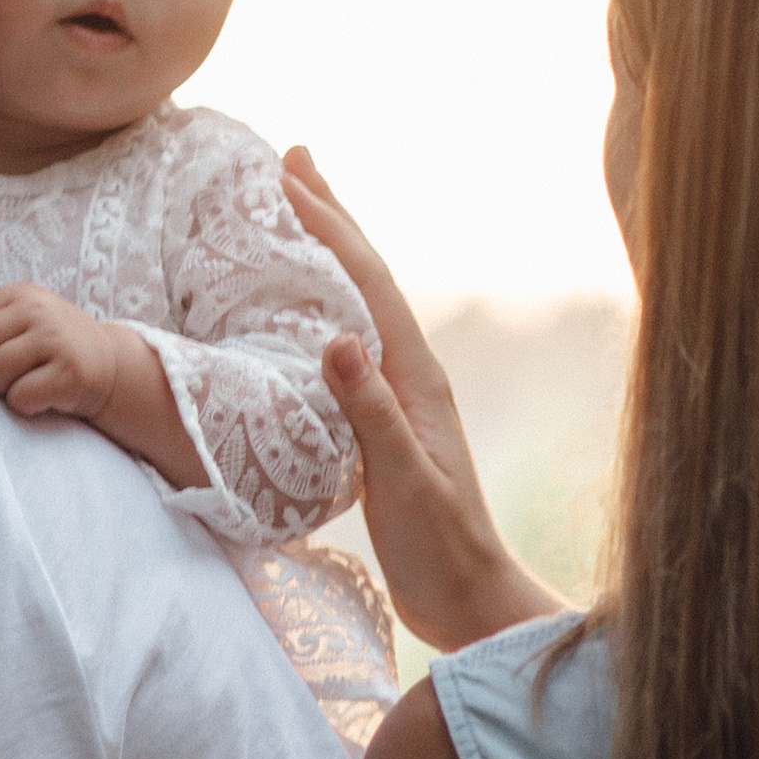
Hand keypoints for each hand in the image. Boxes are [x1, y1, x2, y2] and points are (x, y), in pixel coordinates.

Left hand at [0, 281, 120, 421]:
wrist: (111, 367)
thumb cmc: (55, 347)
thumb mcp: (25, 318)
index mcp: (20, 294)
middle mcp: (38, 310)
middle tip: (2, 377)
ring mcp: (55, 339)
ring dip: (3, 389)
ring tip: (23, 385)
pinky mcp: (70, 373)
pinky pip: (20, 397)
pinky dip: (24, 405)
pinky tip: (41, 397)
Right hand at [281, 149, 562, 652]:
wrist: (469, 600)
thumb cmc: (439, 548)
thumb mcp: (403, 480)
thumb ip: (372, 412)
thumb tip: (337, 338)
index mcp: (415, 375)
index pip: (366, 282)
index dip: (329, 225)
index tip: (289, 178)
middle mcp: (408, 372)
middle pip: (364, 276)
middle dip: (330, 215)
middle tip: (291, 158)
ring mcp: (396, 395)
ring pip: (353, 303)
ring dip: (325, 253)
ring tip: (294, 210)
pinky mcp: (380, 422)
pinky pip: (343, 342)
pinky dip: (318, 309)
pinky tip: (300, 311)